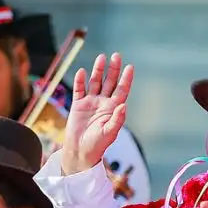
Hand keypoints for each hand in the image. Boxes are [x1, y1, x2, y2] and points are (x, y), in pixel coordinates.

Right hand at [60, 54, 132, 176]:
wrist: (80, 152)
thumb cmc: (97, 145)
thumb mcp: (109, 133)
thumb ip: (117, 119)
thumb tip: (123, 105)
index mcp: (113, 109)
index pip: (121, 90)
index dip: (126, 79)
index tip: (130, 66)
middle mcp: (103, 103)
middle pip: (109, 82)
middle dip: (113, 69)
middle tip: (116, 55)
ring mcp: (90, 103)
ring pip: (95, 82)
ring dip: (98, 71)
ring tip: (101, 58)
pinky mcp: (78, 105)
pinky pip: (79, 90)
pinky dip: (80, 81)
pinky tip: (82, 72)